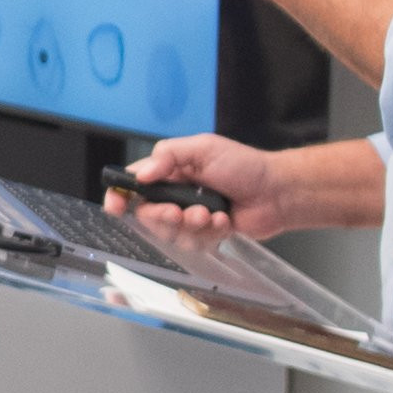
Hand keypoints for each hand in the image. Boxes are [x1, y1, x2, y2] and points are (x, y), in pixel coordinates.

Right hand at [112, 136, 295, 239]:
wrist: (277, 193)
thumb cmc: (244, 165)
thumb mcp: (203, 148)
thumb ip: (168, 156)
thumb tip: (141, 175)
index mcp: (169, 171)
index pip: (132, 185)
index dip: (119, 196)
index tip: (116, 206)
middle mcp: (175, 195)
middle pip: (147, 215)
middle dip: (163, 216)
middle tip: (180, 212)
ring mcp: (189, 217)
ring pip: (169, 234)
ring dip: (190, 225)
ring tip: (212, 214)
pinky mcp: (205, 235)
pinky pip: (193, 244)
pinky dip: (210, 233)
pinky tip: (225, 220)